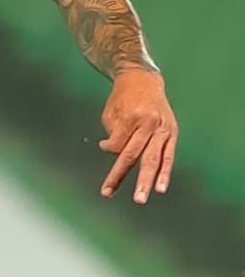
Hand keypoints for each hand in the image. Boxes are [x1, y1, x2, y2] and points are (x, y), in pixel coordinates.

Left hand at [98, 70, 176, 202]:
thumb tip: (116, 154)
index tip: (105, 146)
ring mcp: (163, 129)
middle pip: (134, 154)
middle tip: (109, 193)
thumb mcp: (111, 111)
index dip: (109, 148)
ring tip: (140, 198)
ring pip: (153, 159)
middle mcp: (149, 123)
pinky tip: (160, 188)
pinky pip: (169, 156)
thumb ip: (114, 134)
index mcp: (132, 116)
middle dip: (120, 175)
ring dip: (146, 180)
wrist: (143, 79)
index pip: (118, 143)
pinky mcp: (172, 132)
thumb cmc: (122, 97)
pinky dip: (164, 173)